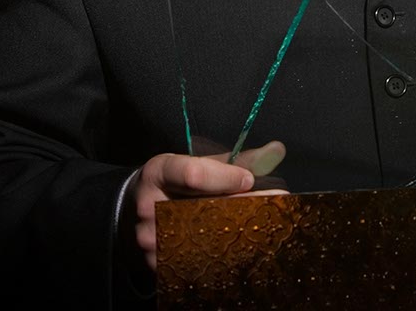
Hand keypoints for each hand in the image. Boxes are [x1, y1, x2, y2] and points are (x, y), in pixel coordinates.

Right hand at [128, 141, 286, 270]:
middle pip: (203, 209)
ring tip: (263, 225)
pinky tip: (245, 246)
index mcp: (159, 172)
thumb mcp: (197, 162)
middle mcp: (150, 207)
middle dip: (243, 205)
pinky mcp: (159, 265)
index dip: (225, 177)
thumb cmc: (175, 183)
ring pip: (203, 238)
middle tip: (275, 202)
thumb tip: (278, 150)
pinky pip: (199, 260)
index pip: (193, 174)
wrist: (137, 212)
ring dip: (237, 231)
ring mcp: (152, 240)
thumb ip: (237, 160)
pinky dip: (225, 253)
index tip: (249, 179)